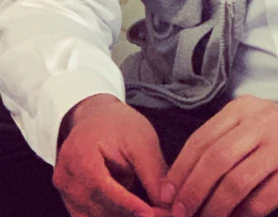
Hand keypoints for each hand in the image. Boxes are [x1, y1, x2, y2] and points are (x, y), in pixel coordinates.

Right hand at [53, 93, 171, 216]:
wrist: (95, 117)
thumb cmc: (119, 125)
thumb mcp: (141, 141)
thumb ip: (153, 173)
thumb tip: (167, 205)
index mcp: (80, 156)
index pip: (105, 190)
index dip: (129, 205)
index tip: (151, 213)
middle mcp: (65, 178)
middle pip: (99, 209)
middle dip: (129, 214)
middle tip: (158, 214)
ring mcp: (64, 192)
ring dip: (121, 216)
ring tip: (146, 209)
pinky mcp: (69, 201)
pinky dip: (111, 216)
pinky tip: (131, 211)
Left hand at [160, 95, 277, 216]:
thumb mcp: (250, 126)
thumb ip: (220, 144)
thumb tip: (180, 183)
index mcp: (243, 108)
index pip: (202, 139)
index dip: (180, 170)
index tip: (167, 194)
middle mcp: (261, 123)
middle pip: (214, 160)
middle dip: (192, 191)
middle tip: (180, 213)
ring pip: (234, 183)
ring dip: (213, 209)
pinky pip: (258, 202)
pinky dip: (240, 216)